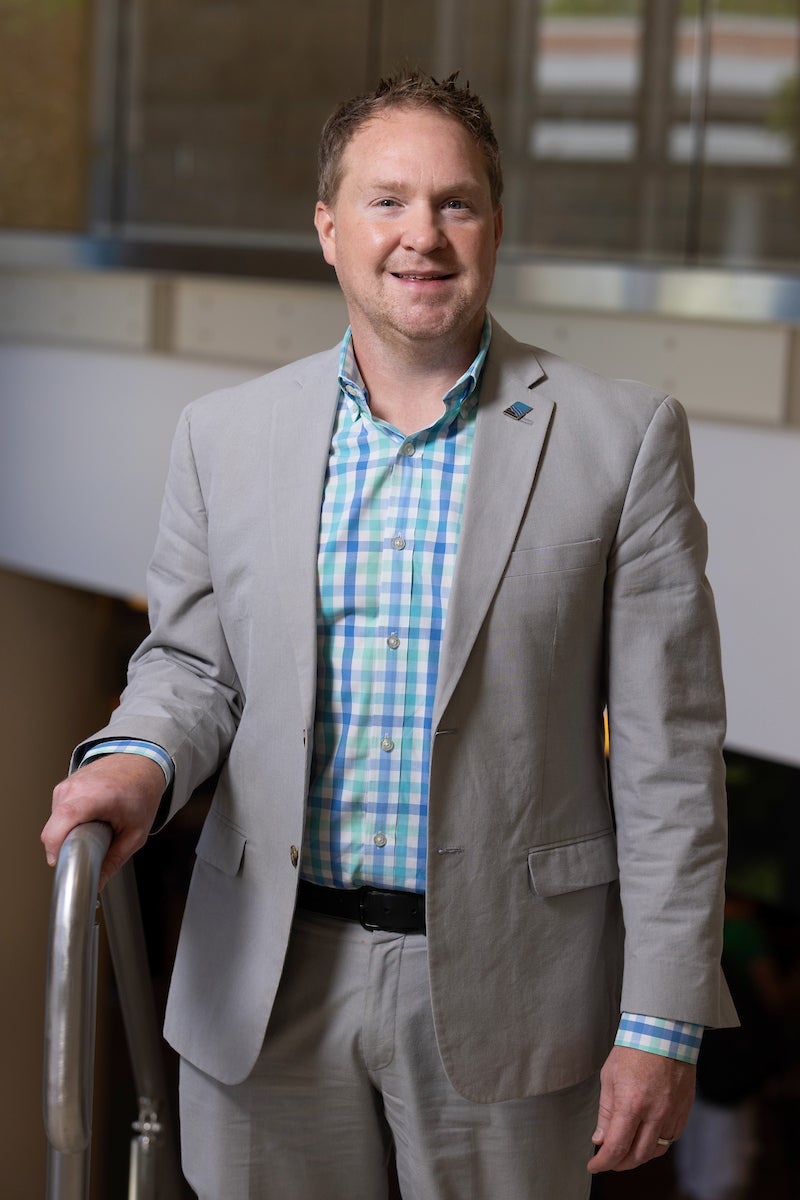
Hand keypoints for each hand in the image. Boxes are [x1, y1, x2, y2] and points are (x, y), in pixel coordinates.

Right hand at [42, 754, 165, 888]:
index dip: (57, 845)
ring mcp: (67, 785)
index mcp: (99, 795)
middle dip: (64, 848)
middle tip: (86, 853)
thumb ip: (114, 860)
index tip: (62, 863)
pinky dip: (67, 824)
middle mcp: (78, 787)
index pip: (65, 818)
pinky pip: (56, 814)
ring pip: (53, 823)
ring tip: (91, 831)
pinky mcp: (62, 787)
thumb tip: (97, 884)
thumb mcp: (136, 833)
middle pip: (53, 827)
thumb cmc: (141, 793)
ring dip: (67, 835)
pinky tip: (87, 820)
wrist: (141, 763)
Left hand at [587, 1045, 694, 1173]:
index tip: (594, 1165)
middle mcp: (654, 1113)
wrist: (663, 1032)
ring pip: (656, 1151)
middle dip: (620, 1164)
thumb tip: (600, 1138)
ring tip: (626, 1151)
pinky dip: (657, 1145)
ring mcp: (672, 1113)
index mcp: (631, 1104)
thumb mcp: (609, 1077)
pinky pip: (671, 1139)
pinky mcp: (684, 1110)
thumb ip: (606, 1112)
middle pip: (637, 1156)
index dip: (603, 1162)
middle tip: (609, 1160)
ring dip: (638, 1157)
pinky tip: (646, 1139)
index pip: (616, 1147)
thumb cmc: (634, 1049)